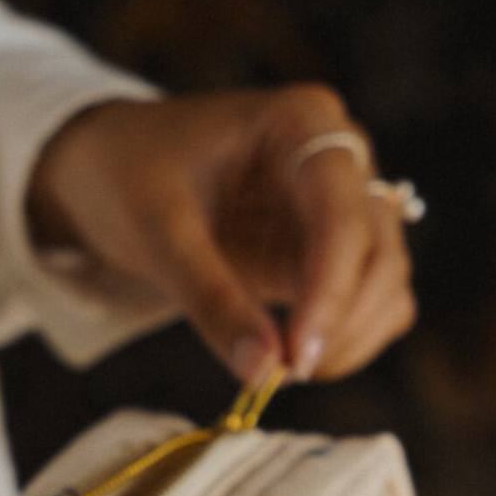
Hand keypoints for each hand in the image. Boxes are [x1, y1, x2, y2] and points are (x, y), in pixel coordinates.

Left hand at [25, 83, 418, 389]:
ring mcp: (341, 203)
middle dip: (342, 320)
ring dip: (352, 336)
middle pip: (380, 249)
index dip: (330, 291)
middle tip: (285, 374)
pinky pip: (371, 300)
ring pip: (387, 279)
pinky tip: (293, 360)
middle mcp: (338, 156)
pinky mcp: (330, 250)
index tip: (298, 356)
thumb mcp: (156, 231)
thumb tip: (262, 373)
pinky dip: (348, 338)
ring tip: (283, 372)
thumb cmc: (127, 175)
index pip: (343, 215)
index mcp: (301, 121)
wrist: (108, 166)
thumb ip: (210, 298)